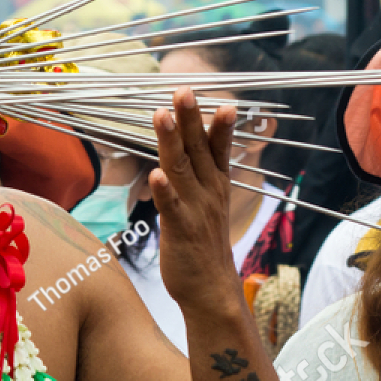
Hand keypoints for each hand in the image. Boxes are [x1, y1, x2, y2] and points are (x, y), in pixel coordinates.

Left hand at [149, 88, 238, 306]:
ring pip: (181, 170)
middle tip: (184, 90)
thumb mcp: (208, 206)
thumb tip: (190, 153)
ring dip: (171, 141)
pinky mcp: (180, 230)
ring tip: (162, 115)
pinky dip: (163, 191)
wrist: (211, 290)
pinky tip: (155, 174)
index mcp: (215, 187)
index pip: (219, 150)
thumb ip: (201, 177)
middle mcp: (208, 194)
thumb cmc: (204, 246)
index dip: (221, 126)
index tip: (225, 100)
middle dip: (191, 119)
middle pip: (198, 150)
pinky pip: (171, 207)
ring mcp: (195, 211)